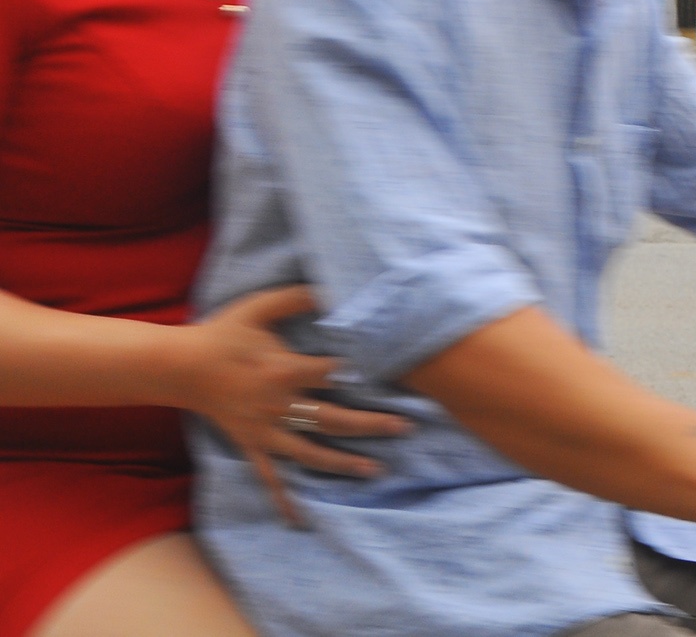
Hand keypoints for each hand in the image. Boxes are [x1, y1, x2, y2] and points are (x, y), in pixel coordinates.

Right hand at [171, 286, 412, 525]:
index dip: (364, 372)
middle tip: (406, 426)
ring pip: (310, 453)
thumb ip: (298, 296)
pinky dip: (284, 498)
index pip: (333, 373)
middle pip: (332, 418)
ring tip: (376, 469)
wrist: (178, 366)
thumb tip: (335, 288)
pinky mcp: (250, 444)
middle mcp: (277, 405)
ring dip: (343, 463)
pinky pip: (269, 477)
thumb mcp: (259, 306)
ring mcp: (264, 430)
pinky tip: (300, 519)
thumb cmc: (223, 333)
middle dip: (371, 423)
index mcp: (283, 370)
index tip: (398, 375)